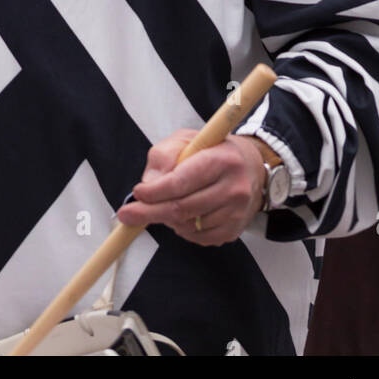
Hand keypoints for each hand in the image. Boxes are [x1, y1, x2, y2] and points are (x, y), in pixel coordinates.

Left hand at [116, 132, 263, 246]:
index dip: (155, 191)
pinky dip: (183, 229)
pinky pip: (198, 238)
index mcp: (221, 160)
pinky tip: (183, 215)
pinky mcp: (235, 230)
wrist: (250, 167)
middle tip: (127, 214)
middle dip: (150, 211)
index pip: (182, 181)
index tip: (137, 193)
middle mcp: (234, 187)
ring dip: (168, 219)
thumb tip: (148, 184)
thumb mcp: (186, 140)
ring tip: (166, 204)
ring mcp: (236, 212)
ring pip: (188, 225)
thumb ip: (163, 156)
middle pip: (182, 208)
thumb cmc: (212, 150)